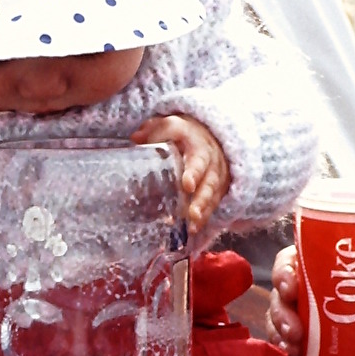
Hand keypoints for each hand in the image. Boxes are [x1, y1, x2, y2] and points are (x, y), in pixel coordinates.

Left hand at [131, 115, 228, 232]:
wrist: (211, 137)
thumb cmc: (184, 135)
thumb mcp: (170, 126)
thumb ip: (154, 131)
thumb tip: (135, 138)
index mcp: (198, 145)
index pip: (197, 156)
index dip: (193, 171)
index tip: (187, 185)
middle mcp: (211, 161)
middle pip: (208, 180)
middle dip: (201, 198)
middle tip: (192, 213)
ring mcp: (216, 176)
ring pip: (212, 194)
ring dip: (203, 210)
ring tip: (193, 225)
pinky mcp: (218, 189)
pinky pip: (213, 204)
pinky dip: (205, 217)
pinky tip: (194, 229)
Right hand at [267, 245, 354, 355]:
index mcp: (317, 260)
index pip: (289, 261)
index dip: (283, 272)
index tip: (289, 286)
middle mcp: (304, 284)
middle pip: (280, 294)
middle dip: (281, 312)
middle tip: (294, 329)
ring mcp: (302, 310)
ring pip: (279, 319)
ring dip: (280, 334)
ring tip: (293, 348)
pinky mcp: (306, 334)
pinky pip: (287, 339)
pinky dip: (285, 348)